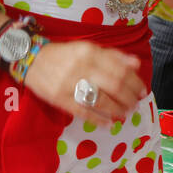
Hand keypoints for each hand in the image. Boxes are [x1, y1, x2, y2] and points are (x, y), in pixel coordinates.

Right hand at [23, 40, 146, 125]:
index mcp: (90, 52)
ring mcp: (70, 84)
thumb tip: (136, 64)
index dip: (135, 83)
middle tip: (134, 104)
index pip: (120, 69)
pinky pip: (84, 112)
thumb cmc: (63, 54)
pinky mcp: (60, 99)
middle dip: (129, 98)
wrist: (30, 59)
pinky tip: (108, 123)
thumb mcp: (87, 48)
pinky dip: (99, 120)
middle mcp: (81, 67)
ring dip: (117, 110)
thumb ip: (112, 55)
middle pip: (115, 86)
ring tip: (124, 113)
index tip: (142, 90)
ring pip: (101, 101)